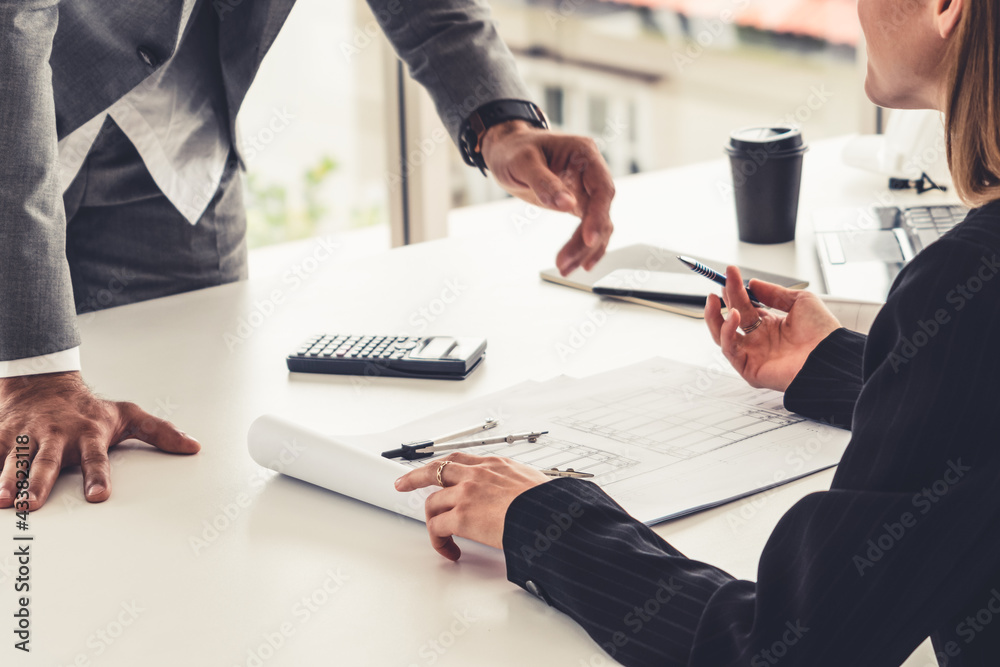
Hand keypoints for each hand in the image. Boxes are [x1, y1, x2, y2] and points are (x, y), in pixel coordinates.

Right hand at [0, 371, 200, 509]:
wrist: (42, 383)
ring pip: (15, 460)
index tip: (98, 496)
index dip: (97, 476)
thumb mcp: (127, 415)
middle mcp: (56, 436)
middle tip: (33, 504)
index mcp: (88, 435)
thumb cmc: (88, 408)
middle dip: (39, 483)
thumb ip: (159, 432)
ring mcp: (26, 437)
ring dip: (6, 480)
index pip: (95, 459)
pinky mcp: (2, 437)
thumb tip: (193, 446)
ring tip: (2, 501)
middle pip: (47, 462)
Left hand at [394, 452, 549, 560]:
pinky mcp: (461, 516)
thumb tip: (524, 498)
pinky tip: (450, 551)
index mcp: (495, 465)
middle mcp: (477, 474)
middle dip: (414, 477)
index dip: (442, 465)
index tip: (432, 468)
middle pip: (434, 470)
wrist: (550, 515)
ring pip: (432, 503)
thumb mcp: (534, 483)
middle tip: (402, 484)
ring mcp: (466, 493)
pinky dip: (439, 542)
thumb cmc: (549, 505)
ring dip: (433, 522)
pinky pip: (436, 528)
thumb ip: (519, 486)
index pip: (459, 459)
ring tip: (442, 539)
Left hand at [480, 120, 614, 275]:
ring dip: (585, 250)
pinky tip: (579, 263)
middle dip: (587, 241)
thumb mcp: (523, 162)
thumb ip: (544, 182)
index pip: (602, 188)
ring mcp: (586, 189)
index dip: (599, 215)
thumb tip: (567, 205)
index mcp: (584, 153)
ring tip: (565, 269)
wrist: (507, 149)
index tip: (589, 238)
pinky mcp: (578, 203)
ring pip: (597, 224)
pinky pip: (589, 228)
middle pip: (601, 211)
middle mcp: (591, 171)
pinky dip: (585, 247)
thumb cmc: (513, 149)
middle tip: (566, 262)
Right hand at [705, 266, 841, 391]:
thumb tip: (753, 283)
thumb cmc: (822, 333)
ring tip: (717, 300)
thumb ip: (775, 292)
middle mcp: (759, 340)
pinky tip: (732, 317)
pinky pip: (729, 351)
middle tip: (722, 283)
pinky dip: (726, 333)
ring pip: (722, 336)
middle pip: (731, 318)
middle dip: (725, 299)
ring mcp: (753, 355)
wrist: (830, 356)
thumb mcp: (801, 300)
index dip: (736, 290)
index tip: (731, 273)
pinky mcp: (749, 369)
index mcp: (771, 325)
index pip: (745, 306)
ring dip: (716, 317)